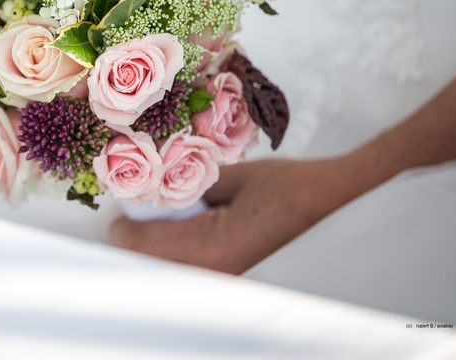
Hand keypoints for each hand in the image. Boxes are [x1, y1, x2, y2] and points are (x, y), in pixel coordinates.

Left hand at [109, 158, 353, 273]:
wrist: (334, 204)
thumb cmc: (288, 187)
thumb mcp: (231, 176)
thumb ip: (186, 183)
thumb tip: (152, 189)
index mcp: (212, 247)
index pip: (143, 243)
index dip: (125, 224)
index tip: (121, 207)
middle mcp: (216, 273)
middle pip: (151, 263)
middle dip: (139, 236)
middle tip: (138, 210)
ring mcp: (227, 279)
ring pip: (170, 269)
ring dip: (159, 244)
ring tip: (165, 215)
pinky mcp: (234, 277)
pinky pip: (192, 269)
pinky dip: (179, 250)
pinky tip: (189, 226)